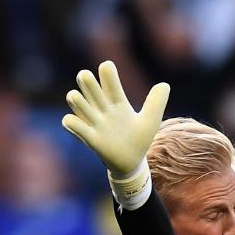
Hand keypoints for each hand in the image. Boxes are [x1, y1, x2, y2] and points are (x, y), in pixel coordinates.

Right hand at [61, 61, 169, 195]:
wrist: (132, 163)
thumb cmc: (139, 139)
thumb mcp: (151, 120)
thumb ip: (156, 102)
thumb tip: (164, 85)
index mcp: (117, 101)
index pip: (107, 77)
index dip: (106, 71)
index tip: (108, 72)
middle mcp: (102, 108)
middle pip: (86, 82)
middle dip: (86, 79)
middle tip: (93, 85)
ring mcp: (94, 122)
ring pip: (74, 99)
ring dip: (76, 98)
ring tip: (85, 105)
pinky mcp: (89, 137)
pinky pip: (70, 122)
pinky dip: (71, 121)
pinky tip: (80, 124)